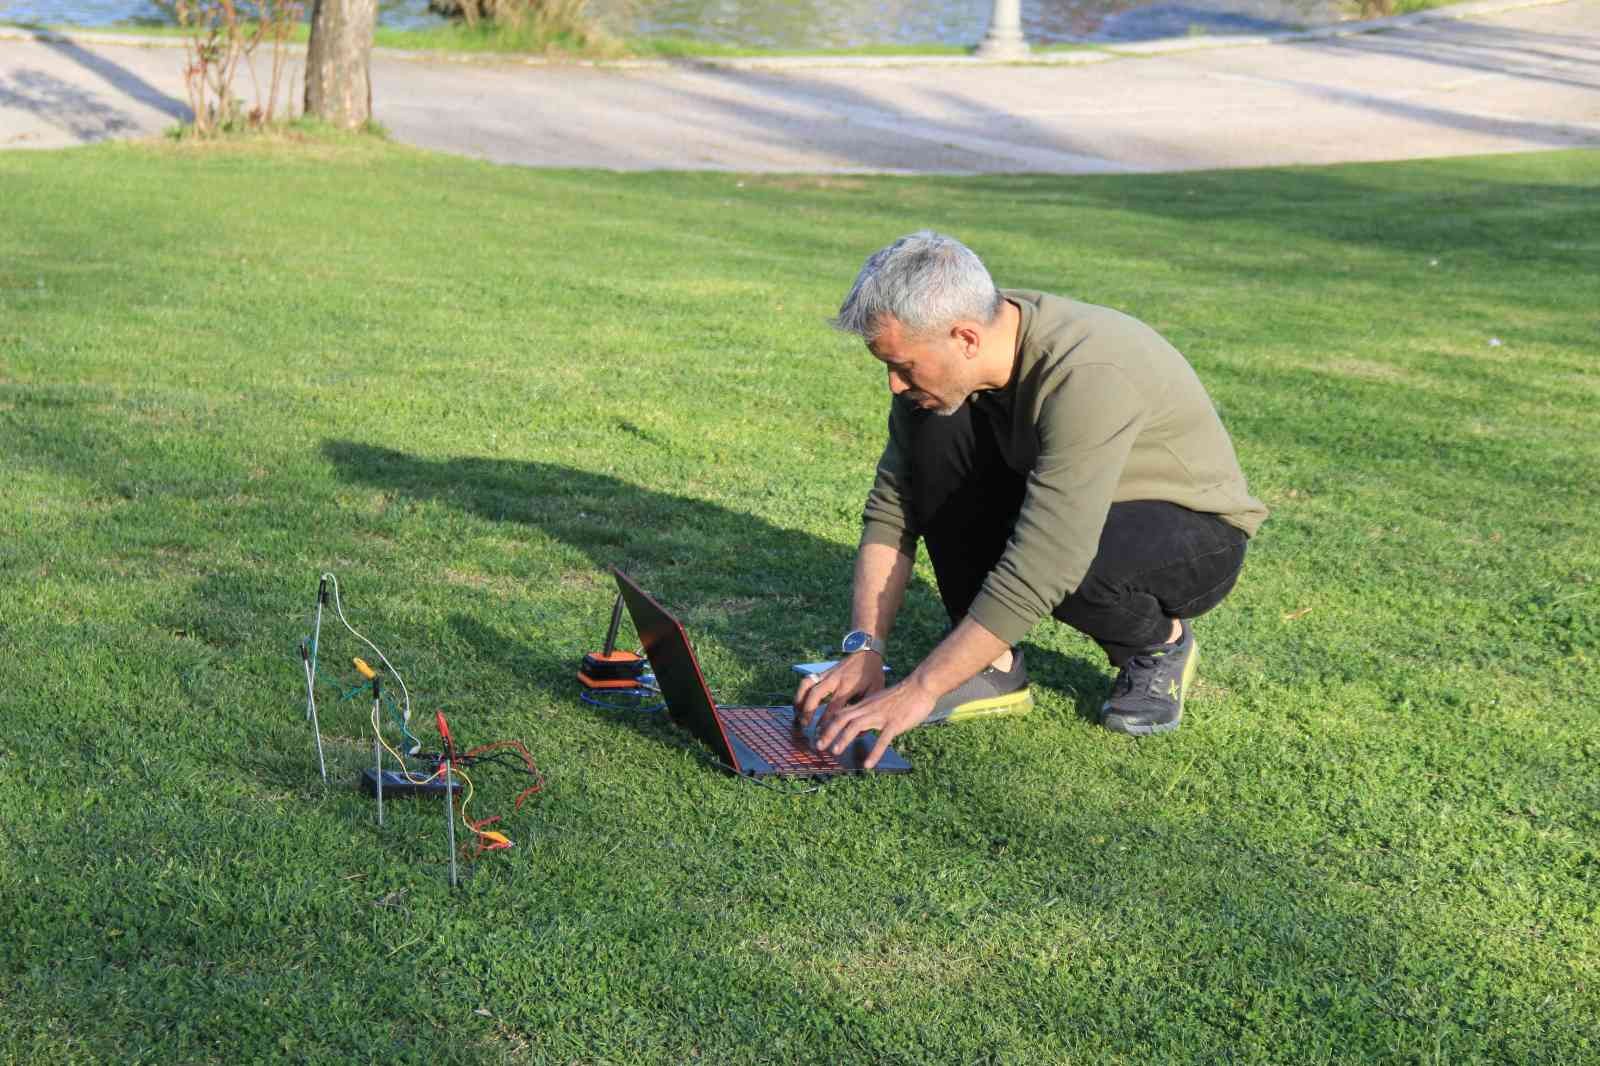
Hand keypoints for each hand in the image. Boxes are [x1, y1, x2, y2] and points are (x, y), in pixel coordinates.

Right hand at [793, 651, 885, 726]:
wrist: (867, 651)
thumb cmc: (873, 674)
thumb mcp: (875, 691)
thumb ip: (866, 709)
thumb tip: (859, 732)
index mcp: (848, 686)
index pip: (833, 707)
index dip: (825, 721)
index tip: (821, 734)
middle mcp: (834, 679)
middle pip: (815, 695)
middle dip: (808, 711)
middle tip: (804, 726)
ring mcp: (827, 674)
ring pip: (807, 685)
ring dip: (800, 700)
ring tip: (797, 715)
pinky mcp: (823, 671)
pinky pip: (807, 681)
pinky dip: (800, 692)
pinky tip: (798, 704)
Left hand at [814, 677, 935, 769]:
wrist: (920, 686)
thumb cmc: (902, 696)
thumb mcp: (880, 702)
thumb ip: (868, 713)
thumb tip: (859, 728)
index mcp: (865, 704)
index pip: (841, 713)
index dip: (828, 725)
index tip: (819, 736)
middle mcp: (869, 709)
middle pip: (843, 718)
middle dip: (829, 732)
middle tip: (819, 746)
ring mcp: (882, 715)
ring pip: (856, 726)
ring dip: (843, 738)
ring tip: (835, 751)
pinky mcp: (895, 723)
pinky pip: (882, 739)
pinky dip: (874, 752)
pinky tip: (868, 764)